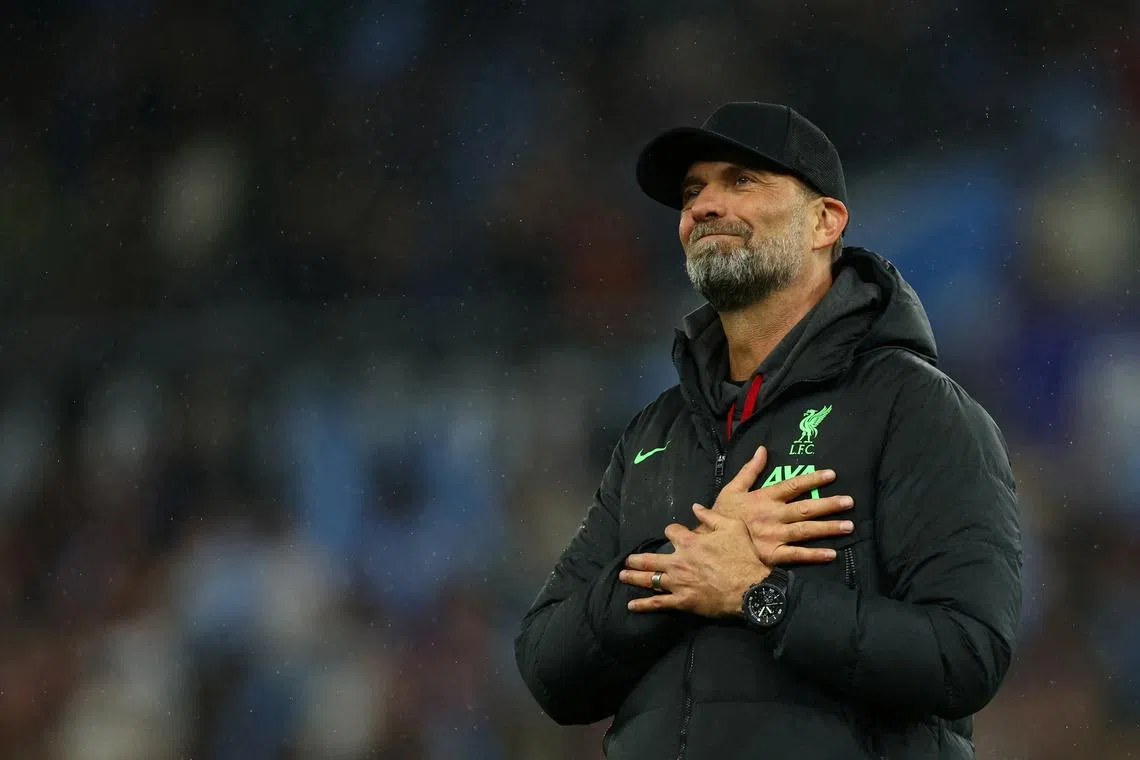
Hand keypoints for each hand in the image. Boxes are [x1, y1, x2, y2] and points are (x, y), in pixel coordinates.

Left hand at [620, 505, 767, 617]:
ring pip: (649, 579)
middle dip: (637, 558)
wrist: (751, 590)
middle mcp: (679, 561)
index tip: (672, 533)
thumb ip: (711, 516)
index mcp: (690, 542)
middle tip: (628, 559)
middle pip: (650, 558)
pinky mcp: (682, 601)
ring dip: (634, 577)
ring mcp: (678, 583)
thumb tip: (695, 507)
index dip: (671, 531)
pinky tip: (631, 605)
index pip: (671, 531)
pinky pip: (658, 603)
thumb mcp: (733, 528)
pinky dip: (643, 604)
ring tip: (623, 575)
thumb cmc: (743, 558)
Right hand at [694, 445, 853, 565]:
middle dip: (829, 504)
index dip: (813, 479)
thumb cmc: (722, 515)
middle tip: (850, 502)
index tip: (832, 474)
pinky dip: (815, 555)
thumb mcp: (732, 489)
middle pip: (805, 508)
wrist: (708, 543)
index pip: (793, 485)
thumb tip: (762, 450)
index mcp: (763, 498)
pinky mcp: (773, 556)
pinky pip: (797, 555)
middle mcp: (772, 516)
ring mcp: (773, 536)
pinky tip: (833, 553)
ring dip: (828, 528)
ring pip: (806, 530)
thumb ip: (749, 470)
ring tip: (849, 525)